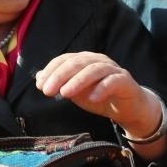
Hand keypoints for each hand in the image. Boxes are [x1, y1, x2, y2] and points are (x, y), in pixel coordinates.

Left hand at [34, 52, 161, 135]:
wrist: (128, 107)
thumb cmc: (99, 95)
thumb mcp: (75, 91)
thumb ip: (59, 83)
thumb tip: (38, 78)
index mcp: (84, 60)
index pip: (64, 59)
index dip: (51, 71)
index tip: (40, 86)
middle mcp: (98, 61)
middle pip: (77, 62)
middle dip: (60, 75)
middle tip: (48, 91)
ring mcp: (113, 69)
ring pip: (94, 70)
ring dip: (78, 80)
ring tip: (66, 93)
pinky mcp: (125, 81)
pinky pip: (113, 81)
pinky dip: (102, 88)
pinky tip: (92, 98)